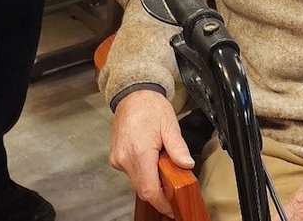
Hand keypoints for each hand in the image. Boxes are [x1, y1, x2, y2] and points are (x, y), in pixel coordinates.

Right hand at [110, 90, 193, 215]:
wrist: (132, 94)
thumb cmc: (150, 106)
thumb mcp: (169, 124)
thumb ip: (178, 148)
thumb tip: (186, 165)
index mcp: (139, 152)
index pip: (150, 190)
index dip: (162, 203)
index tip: (172, 209)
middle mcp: (125, 158)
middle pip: (143, 188)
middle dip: (159, 192)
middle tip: (173, 187)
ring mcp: (118, 159)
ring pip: (137, 182)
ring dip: (151, 180)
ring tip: (163, 166)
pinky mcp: (115, 157)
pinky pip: (130, 173)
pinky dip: (142, 172)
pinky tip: (151, 160)